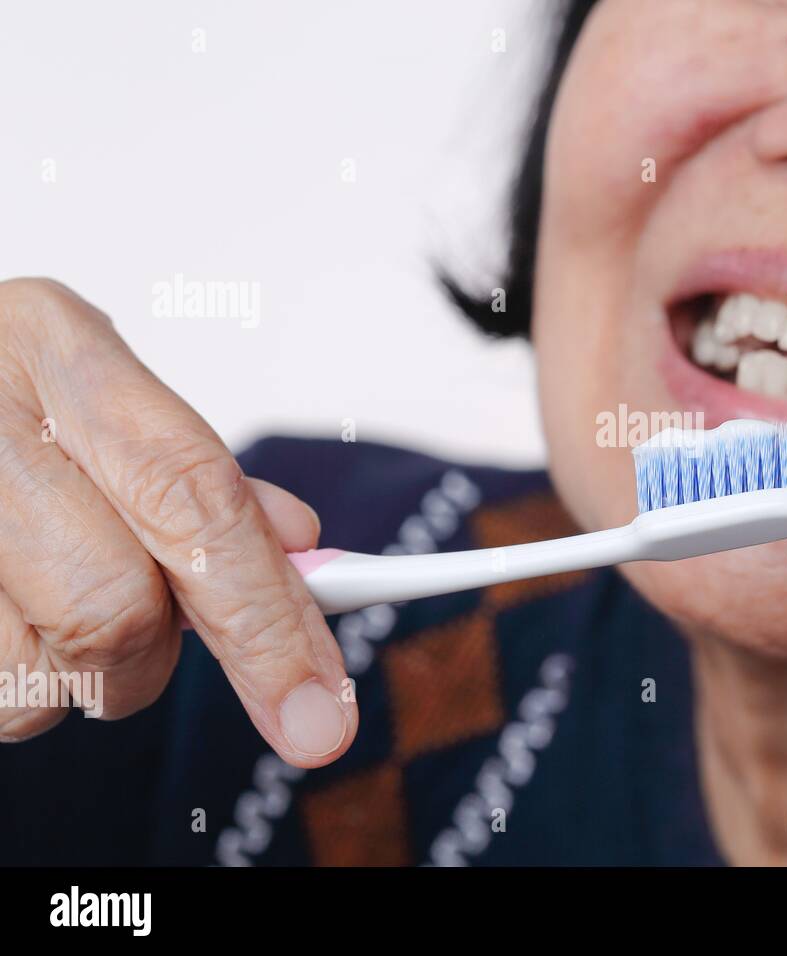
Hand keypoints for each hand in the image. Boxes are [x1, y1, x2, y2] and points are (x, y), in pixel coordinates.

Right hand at [0, 278, 355, 765]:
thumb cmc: (10, 387)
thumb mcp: (104, 390)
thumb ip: (199, 472)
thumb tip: (301, 547)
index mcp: (59, 355)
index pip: (195, 503)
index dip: (268, 618)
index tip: (319, 709)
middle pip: (113, 609)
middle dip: (159, 654)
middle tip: (165, 636)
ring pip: (44, 671)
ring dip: (85, 669)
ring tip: (64, 598)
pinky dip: (25, 674)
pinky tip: (17, 608)